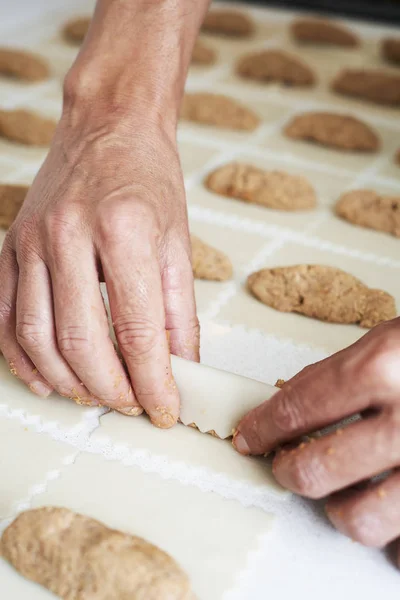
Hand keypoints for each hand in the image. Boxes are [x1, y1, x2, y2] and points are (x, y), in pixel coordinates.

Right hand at [0, 109, 198, 426]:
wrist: (109, 125)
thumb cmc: (147, 178)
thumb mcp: (178, 243)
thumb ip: (180, 312)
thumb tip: (182, 367)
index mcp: (124, 230)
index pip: (138, 331)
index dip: (153, 382)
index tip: (164, 407)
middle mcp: (70, 234)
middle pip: (82, 340)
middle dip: (110, 388)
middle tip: (131, 405)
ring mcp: (32, 240)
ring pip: (37, 335)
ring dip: (67, 380)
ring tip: (95, 396)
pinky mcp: (11, 246)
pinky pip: (5, 316)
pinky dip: (22, 357)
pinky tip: (46, 377)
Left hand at [234, 318, 399, 561]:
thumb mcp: (389, 340)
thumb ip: (336, 374)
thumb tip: (286, 403)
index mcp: (384, 368)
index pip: (299, 407)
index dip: (264, 427)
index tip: (251, 437)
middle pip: (320, 471)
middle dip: (290, 472)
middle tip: (287, 466)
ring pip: (363, 521)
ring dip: (340, 511)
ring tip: (341, 493)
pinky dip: (394, 536)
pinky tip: (392, 506)